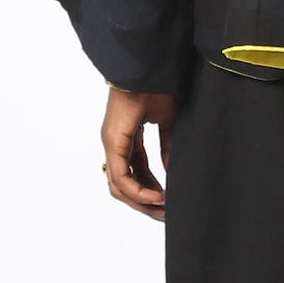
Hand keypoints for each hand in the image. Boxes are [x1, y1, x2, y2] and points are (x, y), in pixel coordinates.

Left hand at [101, 85, 177, 221]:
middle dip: (145, 202)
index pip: (135, 172)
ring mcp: (112, 143)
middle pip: (124, 184)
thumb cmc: (159, 86)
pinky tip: (155, 196)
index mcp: (127, 138)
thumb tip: (171, 171)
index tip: (169, 200)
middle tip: (165, 214)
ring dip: (140, 201)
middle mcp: (116, 143)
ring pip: (119, 186)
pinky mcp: (114, 142)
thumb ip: (169, 146)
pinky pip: (121, 176)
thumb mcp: (169, 122)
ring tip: (161, 209)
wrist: (151, 69)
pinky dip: (137, 190)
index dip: (151, 188)